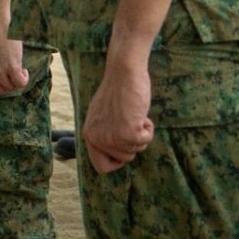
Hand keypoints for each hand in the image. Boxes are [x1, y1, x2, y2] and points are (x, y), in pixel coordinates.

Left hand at [0, 29, 27, 97]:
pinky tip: (24, 70)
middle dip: (8, 84)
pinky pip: (20, 83)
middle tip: (12, 74)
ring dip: (16, 80)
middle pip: (0, 91)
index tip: (1, 82)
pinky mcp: (12, 67)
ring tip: (18, 69)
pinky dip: (24, 79)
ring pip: (11, 87)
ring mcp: (0, 72)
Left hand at [82, 54, 155, 173]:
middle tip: (129, 120)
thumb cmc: (116, 90)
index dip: (116, 161)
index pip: (101, 167)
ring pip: (136, 150)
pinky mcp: (128, 133)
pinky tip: (140, 113)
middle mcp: (97, 139)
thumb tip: (114, 156)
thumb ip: (104, 134)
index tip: (124, 147)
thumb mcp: (101, 116)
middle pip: (124, 158)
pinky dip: (148, 128)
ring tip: (133, 114)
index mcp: (89, 135)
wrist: (123, 72)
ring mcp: (112, 138)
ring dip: (141, 133)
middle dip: (133, 142)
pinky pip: (147, 140)